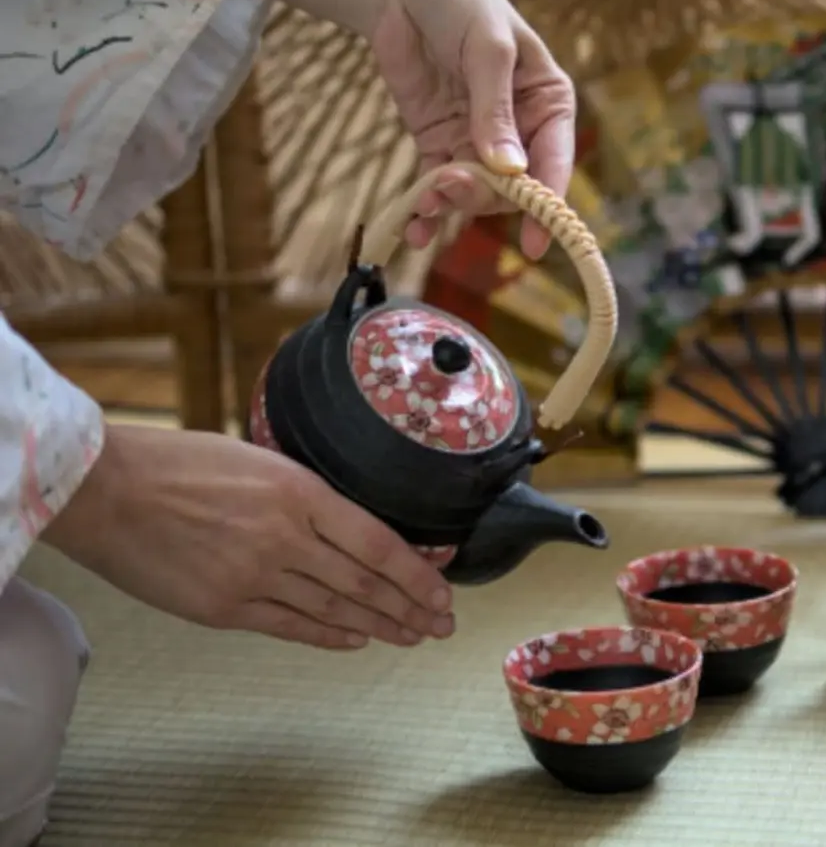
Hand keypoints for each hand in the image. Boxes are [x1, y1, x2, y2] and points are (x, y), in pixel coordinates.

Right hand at [42, 424, 454, 650]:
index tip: (443, 591)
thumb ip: (303, 494)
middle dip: (410, 606)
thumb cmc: (179, 463)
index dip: (416, 572)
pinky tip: (357, 640)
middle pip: (364, 581)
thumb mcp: (258, 459)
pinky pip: (290, 626)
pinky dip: (329, 635)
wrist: (107, 490)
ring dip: (379, 625)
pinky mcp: (223, 607)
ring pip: (335, 608)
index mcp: (299, 492)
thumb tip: (343, 521)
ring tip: (411, 636)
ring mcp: (254, 576)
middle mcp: (286, 538)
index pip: (377, 541)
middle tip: (442, 625)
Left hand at [370, 0, 575, 258]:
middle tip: (449, 184)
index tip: (537, 242)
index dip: (548, 206)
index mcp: (546, 105)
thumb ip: (494, 111)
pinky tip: (413, 229)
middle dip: (483, 195)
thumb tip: (508, 171)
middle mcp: (518, 131)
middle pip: (511, 189)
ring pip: (473, 194)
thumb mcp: (487, 50)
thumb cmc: (463, 3)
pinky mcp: (439, 144)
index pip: (554, 163)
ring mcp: (476, 141)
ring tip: (423, 203)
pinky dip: (425, 212)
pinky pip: (437, 189)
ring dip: (450, 205)